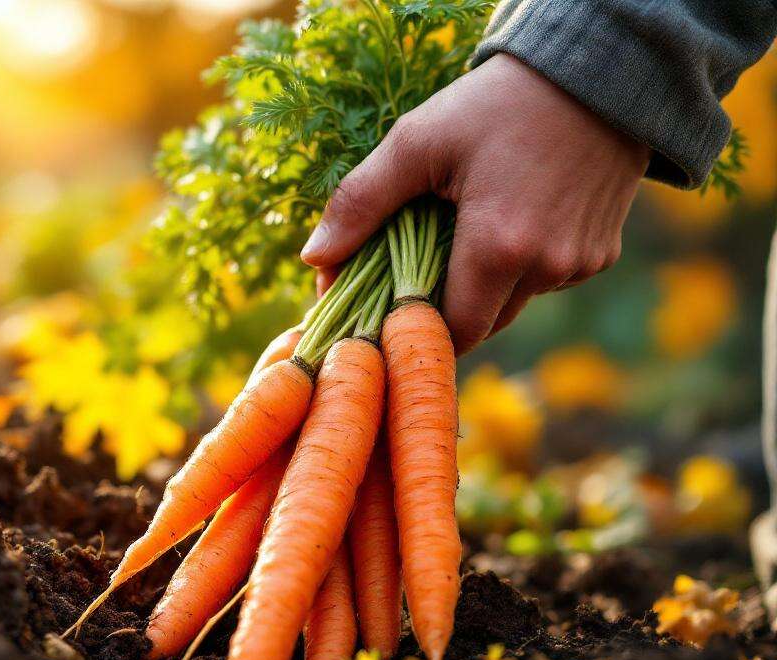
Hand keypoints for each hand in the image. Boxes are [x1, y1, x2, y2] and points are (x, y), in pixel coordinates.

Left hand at [300, 53, 649, 353]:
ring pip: (513, 303)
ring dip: (481, 287)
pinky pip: (546, 281)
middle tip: (407, 276)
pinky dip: (518, 268)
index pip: (447, 333)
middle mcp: (547, 267)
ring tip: (454, 240)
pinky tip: (503, 223)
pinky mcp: (602, 254)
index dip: (410, 328)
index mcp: (499, 248)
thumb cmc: (498, 103)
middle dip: (442, 309)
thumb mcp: (417, 141)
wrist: (599, 71)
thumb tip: (313, 259)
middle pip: (480, 325)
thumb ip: (360, 202)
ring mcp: (580, 264)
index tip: (380, 311)